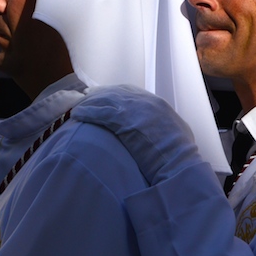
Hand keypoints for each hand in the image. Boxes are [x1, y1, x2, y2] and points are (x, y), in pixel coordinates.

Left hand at [71, 85, 199, 183]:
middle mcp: (145, 102)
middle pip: (115, 92)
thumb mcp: (176, 134)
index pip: (130, 92)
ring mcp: (135, 109)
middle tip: (85, 97)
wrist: (178, 163)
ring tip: (76, 107)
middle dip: (98, 95)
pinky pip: (100, 112)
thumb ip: (164, 126)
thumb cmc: (179, 156)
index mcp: (157, 104)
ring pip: (105, 100)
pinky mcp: (125, 120)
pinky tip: (77, 115)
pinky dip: (87, 112)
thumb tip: (159, 131)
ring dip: (89, 103)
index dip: (114, 93)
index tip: (103, 95)